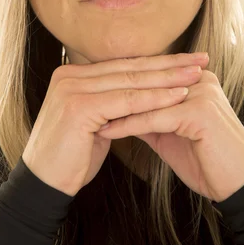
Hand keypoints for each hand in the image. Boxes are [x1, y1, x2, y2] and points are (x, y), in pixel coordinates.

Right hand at [22, 52, 211, 196]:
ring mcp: (72, 88)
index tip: (185, 61)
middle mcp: (70, 75)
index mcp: (72, 74)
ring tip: (196, 76)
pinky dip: (155, 99)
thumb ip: (111, 103)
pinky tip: (178, 97)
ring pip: (130, 82)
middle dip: (168, 65)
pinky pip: (126, 101)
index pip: (122, 65)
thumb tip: (141, 94)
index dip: (156, 62)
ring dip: (167, 79)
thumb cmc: (71, 157)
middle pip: (129, 68)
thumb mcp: (94, 122)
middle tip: (200, 59)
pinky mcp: (79, 106)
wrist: (44, 185)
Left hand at [97, 57, 243, 201]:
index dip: (116, 87)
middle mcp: (199, 79)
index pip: (148, 77)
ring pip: (146, 99)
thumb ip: (148, 114)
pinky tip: (104, 132)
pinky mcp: (199, 112)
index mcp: (194, 78)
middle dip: (110, 95)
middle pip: (145, 84)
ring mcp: (200, 93)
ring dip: (114, 109)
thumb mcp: (170, 131)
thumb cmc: (204, 158)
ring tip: (85, 117)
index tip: (87, 97)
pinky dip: (127, 125)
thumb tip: (116, 107)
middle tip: (77, 102)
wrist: (236, 186)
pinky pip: (154, 118)